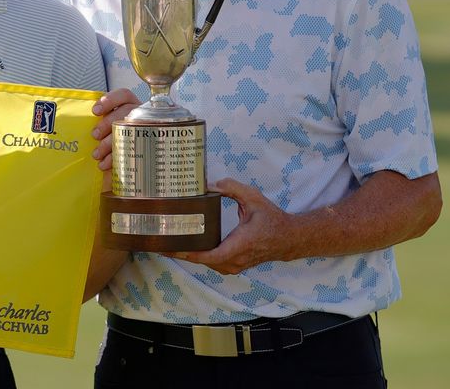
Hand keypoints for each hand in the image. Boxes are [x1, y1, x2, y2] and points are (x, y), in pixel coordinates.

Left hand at [89, 88, 140, 171]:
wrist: (128, 162)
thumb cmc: (113, 138)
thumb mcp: (108, 127)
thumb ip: (101, 123)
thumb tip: (82, 125)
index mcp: (130, 105)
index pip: (124, 95)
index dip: (110, 100)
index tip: (95, 111)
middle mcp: (140, 115)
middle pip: (126, 112)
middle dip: (107, 123)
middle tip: (95, 135)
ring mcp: (146, 129)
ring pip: (129, 131)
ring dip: (110, 143)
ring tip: (97, 154)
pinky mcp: (146, 148)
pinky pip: (130, 152)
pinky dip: (115, 158)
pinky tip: (105, 163)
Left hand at [168, 178, 292, 274]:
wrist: (288, 238)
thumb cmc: (271, 218)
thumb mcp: (253, 197)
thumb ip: (231, 188)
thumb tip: (209, 184)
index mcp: (239, 245)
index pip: (209, 256)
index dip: (188, 253)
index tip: (170, 247)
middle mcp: (235, 260)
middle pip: (202, 261)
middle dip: (181, 252)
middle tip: (160, 240)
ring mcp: (234, 266)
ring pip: (206, 264)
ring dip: (188, 255)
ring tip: (168, 243)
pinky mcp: (233, 266)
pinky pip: (212, 263)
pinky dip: (199, 257)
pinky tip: (186, 246)